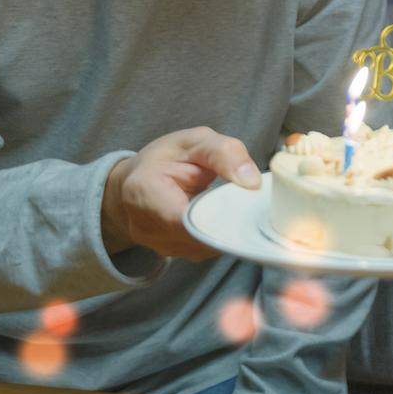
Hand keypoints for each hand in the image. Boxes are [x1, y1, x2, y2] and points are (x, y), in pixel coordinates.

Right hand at [101, 127, 260, 260]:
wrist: (139, 177)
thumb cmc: (167, 157)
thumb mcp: (196, 141)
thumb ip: (225, 154)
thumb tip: (252, 183)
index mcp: (144, 191)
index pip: (185, 219)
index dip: (219, 217)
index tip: (243, 205)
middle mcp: (145, 225)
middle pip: (198, 237)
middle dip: (227, 222)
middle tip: (244, 202)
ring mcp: (156, 244)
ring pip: (204, 247)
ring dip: (223, 230)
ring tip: (228, 205)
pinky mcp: (170, 253)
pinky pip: (202, 249)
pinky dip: (216, 235)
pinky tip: (219, 216)